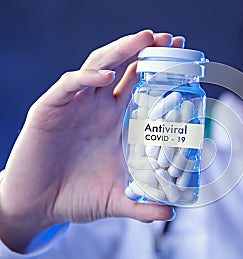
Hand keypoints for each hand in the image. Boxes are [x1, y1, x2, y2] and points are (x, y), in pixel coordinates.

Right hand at [0, 30, 184, 251]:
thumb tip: (171, 213)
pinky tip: (105, 78)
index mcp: (115, 120)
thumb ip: (142, 205)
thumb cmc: (77, 197)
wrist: (39, 206)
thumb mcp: (116, 200)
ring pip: (98, 67)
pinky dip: (85, 79)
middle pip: (122, 67)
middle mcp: (97, 107)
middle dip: (144, 50)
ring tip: (144, 40)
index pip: (139, 84)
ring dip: (120, 52)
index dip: (158, 68)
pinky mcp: (49, 111)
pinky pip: (68, 87)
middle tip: (169, 38)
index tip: (181, 56)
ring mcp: (74, 106)